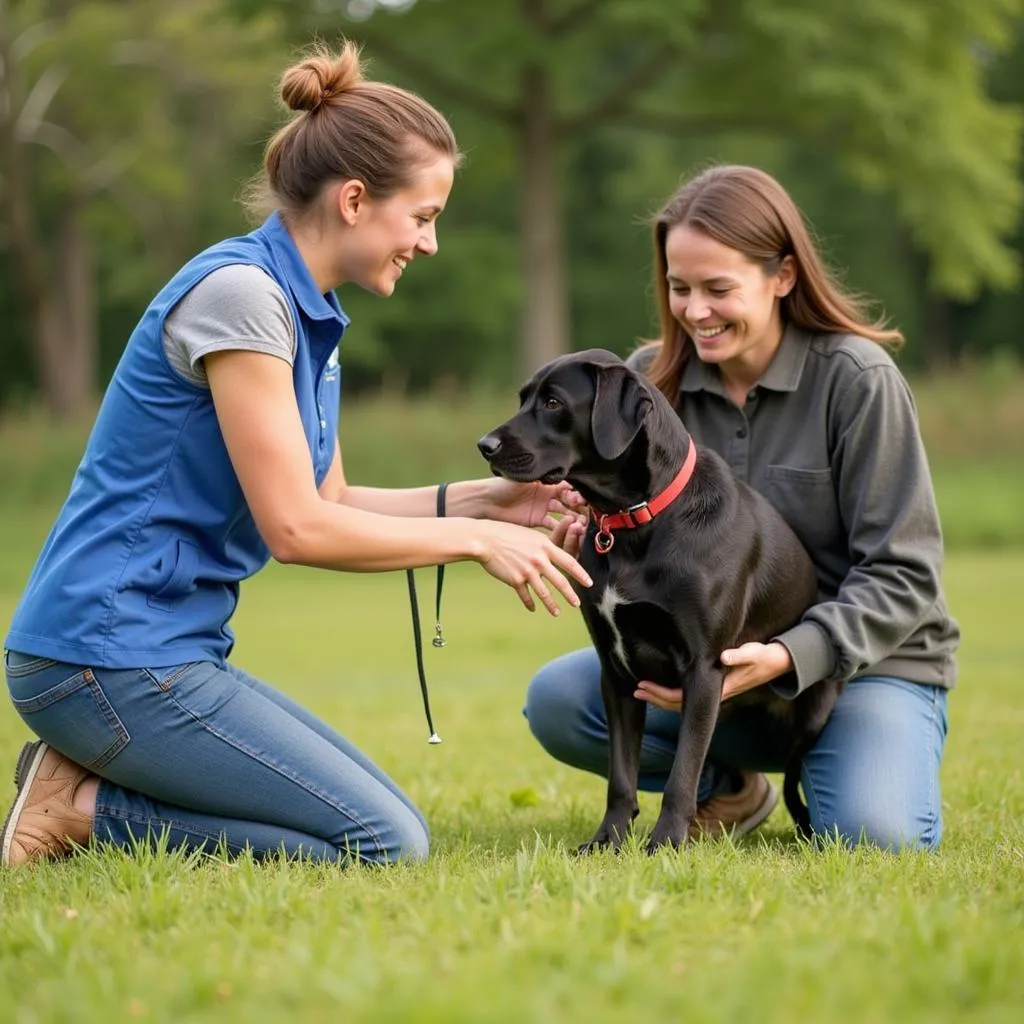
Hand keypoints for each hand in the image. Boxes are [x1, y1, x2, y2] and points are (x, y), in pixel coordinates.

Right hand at [476, 520, 591, 615]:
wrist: (485, 540)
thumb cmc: (505, 533)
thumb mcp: (530, 535)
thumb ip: (543, 546)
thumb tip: (553, 554)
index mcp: (545, 546)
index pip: (569, 562)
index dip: (581, 574)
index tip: (589, 583)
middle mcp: (539, 560)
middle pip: (560, 581)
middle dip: (570, 594)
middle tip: (577, 603)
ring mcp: (527, 571)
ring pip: (544, 593)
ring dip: (552, 605)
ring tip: (557, 613)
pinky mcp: (515, 580)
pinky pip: (526, 596)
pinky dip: (529, 603)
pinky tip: (532, 608)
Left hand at [485, 478, 587, 530]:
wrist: (486, 502)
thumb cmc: (502, 486)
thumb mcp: (523, 477)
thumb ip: (541, 475)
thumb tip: (559, 471)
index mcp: (546, 481)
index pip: (568, 485)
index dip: (576, 491)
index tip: (580, 498)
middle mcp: (547, 493)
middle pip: (569, 500)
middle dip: (578, 506)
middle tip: (583, 512)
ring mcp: (543, 507)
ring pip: (564, 513)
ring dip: (573, 518)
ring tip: (581, 524)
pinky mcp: (537, 520)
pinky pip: (553, 524)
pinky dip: (561, 527)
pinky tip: (570, 529)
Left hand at [632, 642, 793, 710]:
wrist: (778, 664)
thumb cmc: (764, 657)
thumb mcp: (755, 653)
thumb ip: (741, 655)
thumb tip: (724, 656)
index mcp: (717, 688)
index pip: (682, 698)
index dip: (660, 694)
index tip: (642, 685)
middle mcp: (712, 694)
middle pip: (677, 704)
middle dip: (655, 697)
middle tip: (635, 688)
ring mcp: (712, 691)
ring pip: (681, 701)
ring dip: (661, 696)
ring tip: (641, 688)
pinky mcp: (713, 684)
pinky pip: (688, 692)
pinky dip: (671, 689)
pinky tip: (661, 682)